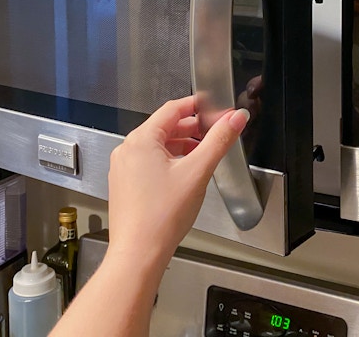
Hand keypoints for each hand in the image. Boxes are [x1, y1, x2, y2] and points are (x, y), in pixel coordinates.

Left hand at [106, 96, 249, 266]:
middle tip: (213, 131)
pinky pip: (148, 162)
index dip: (197, 106)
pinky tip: (183, 174)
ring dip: (181, 145)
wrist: (139, 253)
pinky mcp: (125, 184)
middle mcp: (127, 150)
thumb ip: (218, 141)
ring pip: (156, 146)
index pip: (172, 109)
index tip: (214, 108)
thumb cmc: (161, 216)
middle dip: (191, 128)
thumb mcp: (198, 172)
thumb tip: (235, 119)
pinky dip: (168, 161)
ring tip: (202, 154)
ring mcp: (123, 168)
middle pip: (164, 127)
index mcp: (141, 140)